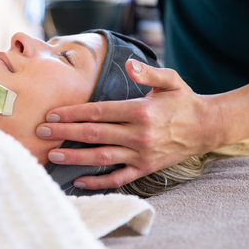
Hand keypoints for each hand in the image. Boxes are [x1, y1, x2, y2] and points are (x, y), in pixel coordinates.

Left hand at [36, 60, 222, 189]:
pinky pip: (118, 179)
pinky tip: (78, 182)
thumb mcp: (170, 79)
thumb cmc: (183, 100)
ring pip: (101, 158)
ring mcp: (141, 154)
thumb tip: (129, 66)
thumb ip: (148, 72)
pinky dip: (97, 182)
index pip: (98, 112)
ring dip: (74, 158)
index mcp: (141, 111)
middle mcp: (139, 135)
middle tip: (42, 131)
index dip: (72, 113)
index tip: (52, 113)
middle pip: (94, 134)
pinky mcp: (145, 169)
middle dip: (64, 133)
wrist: (206, 128)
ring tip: (52, 155)